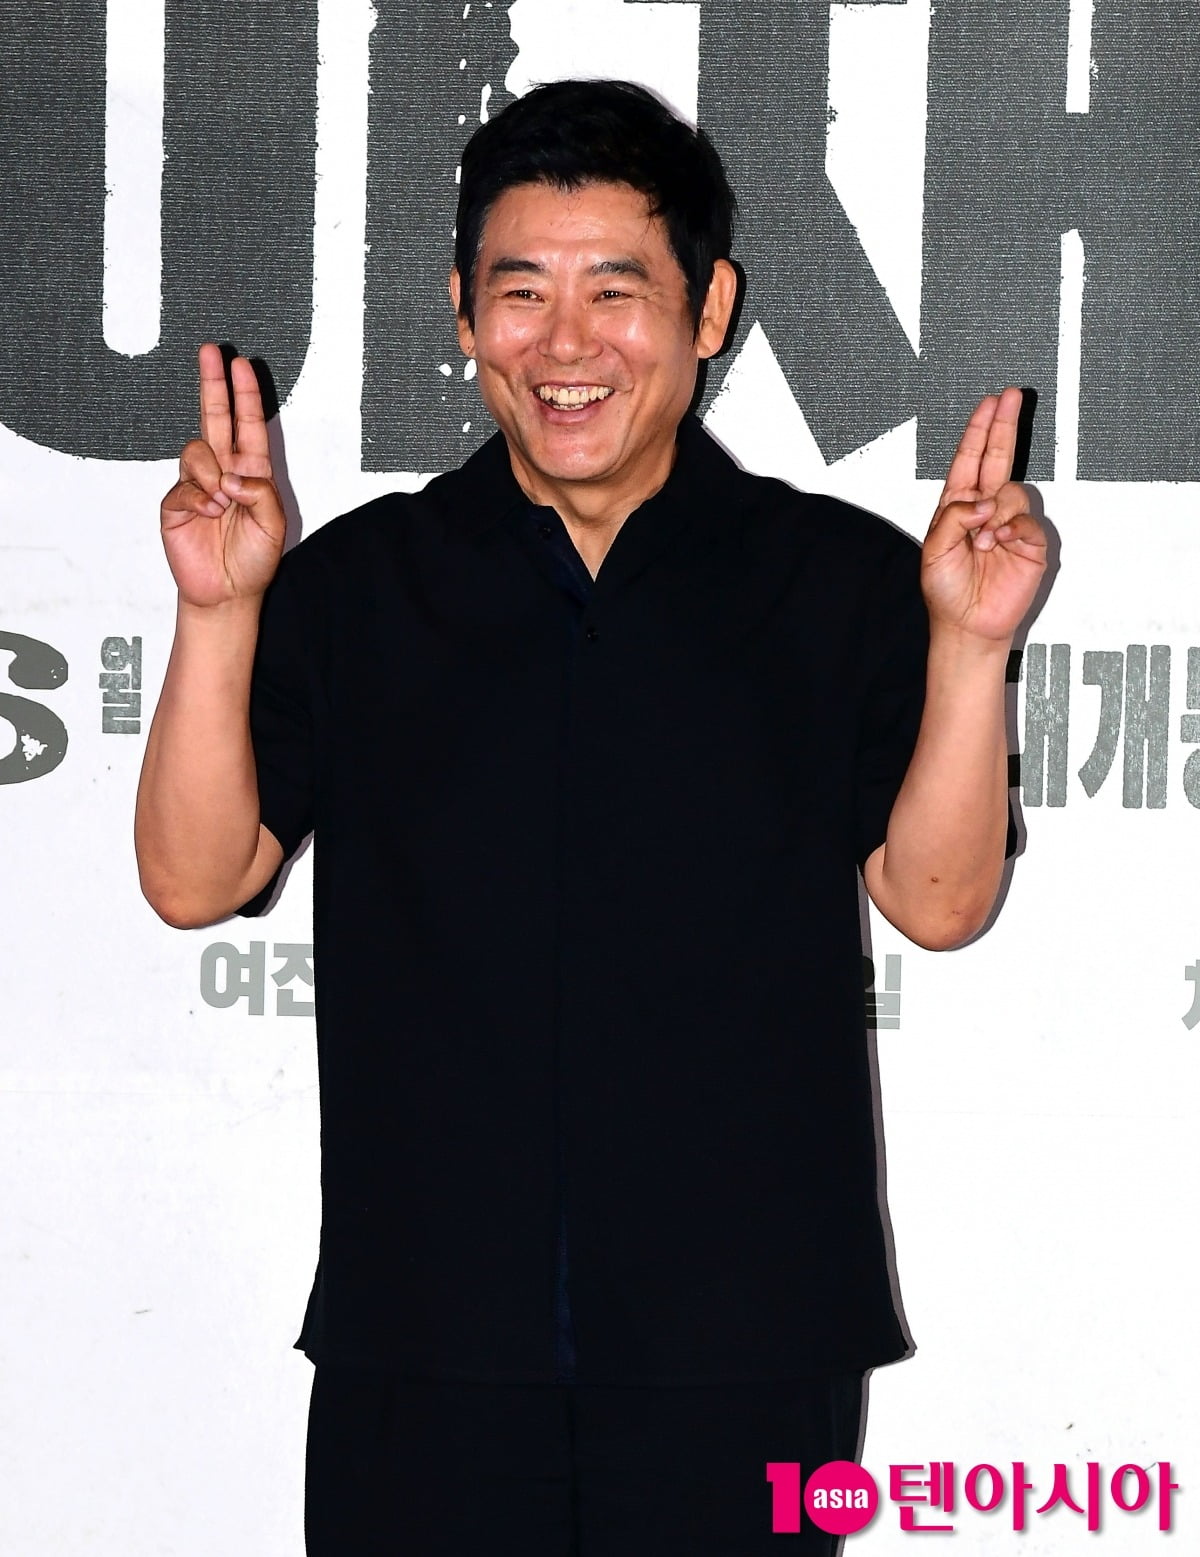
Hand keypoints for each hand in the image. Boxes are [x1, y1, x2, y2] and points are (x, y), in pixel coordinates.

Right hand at [160, 344, 286, 607]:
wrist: (228, 592)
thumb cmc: (254, 560)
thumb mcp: (274, 525)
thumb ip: (261, 493)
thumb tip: (231, 475)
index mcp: (252, 472)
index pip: (247, 424)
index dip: (244, 394)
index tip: (240, 364)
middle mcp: (224, 471)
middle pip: (214, 417)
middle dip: (213, 383)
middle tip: (210, 351)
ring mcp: (198, 484)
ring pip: (197, 450)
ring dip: (212, 474)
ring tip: (222, 503)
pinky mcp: (177, 502)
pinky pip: (185, 485)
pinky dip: (200, 499)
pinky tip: (208, 515)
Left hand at [921, 387, 1046, 642]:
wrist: (968, 625)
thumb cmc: (946, 592)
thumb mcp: (934, 550)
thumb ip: (954, 518)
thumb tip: (983, 502)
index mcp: (958, 507)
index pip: (970, 459)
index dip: (980, 430)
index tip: (990, 403)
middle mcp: (984, 510)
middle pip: (998, 457)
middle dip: (1004, 425)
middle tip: (1012, 397)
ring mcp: (1008, 524)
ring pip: (1013, 492)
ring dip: (996, 513)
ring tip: (984, 542)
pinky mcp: (1029, 542)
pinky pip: (1026, 521)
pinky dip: (1012, 530)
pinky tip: (1000, 545)